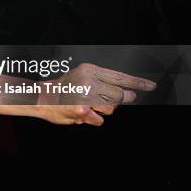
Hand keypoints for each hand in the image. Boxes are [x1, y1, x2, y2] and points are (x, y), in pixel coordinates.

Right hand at [36, 63, 156, 125]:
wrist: (40, 98)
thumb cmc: (62, 89)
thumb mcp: (82, 77)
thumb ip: (103, 83)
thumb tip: (127, 93)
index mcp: (90, 70)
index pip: (119, 76)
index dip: (137, 82)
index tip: (149, 86)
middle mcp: (88, 81)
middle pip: (118, 95)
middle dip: (118, 101)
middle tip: (105, 100)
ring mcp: (85, 96)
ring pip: (110, 109)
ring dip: (101, 110)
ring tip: (88, 105)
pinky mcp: (82, 110)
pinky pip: (99, 119)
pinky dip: (93, 119)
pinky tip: (82, 113)